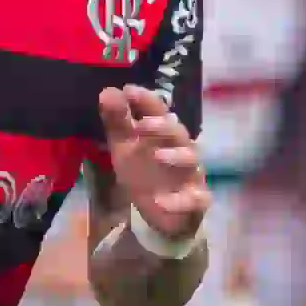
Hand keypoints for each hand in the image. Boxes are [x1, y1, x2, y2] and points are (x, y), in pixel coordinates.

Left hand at [97, 84, 207, 245]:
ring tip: (158, 156)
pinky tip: (161, 202)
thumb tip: (108, 91)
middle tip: (142, 125)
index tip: (129, 91)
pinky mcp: (197, 200)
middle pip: (177, 132)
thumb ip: (117, 122)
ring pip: (191, 159)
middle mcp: (180, 148)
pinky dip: (180, 201)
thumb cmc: (145, 172)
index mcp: (163, 133)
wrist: (162, 214)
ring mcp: (191, 173)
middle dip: (162, 126)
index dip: (146, 100)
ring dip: (176, 156)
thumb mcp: (125, 148)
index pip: (157, 111)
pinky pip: (195, 199)